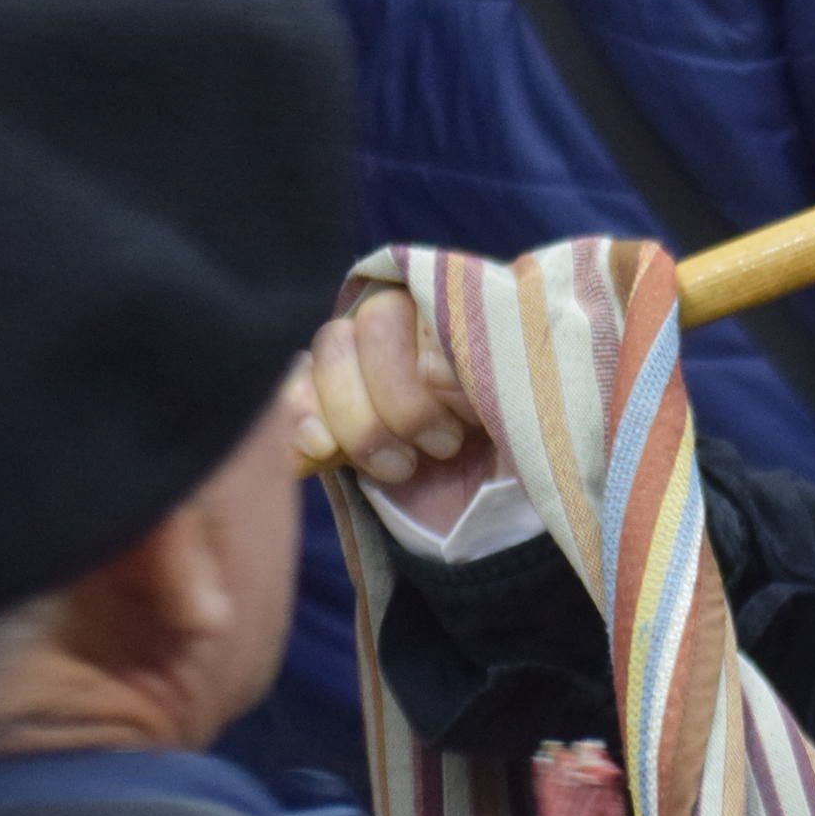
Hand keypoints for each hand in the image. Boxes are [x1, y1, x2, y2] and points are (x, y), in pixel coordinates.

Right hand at [288, 290, 499, 537]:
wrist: (492, 511)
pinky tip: (322, 452)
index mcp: (461, 312)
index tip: (468, 415)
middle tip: (444, 446)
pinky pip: (290, 393)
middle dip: (404, 400)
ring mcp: (360, 363)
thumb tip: (430, 369)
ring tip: (403, 468)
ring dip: (362, 421)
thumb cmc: (519, 449)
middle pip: (372, 324)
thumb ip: (486, 375)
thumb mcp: (524, 412)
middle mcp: (407, 323)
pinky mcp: (323, 408)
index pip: (427, 304)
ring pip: (330, 351)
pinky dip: (301, 423)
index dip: (437, 363)